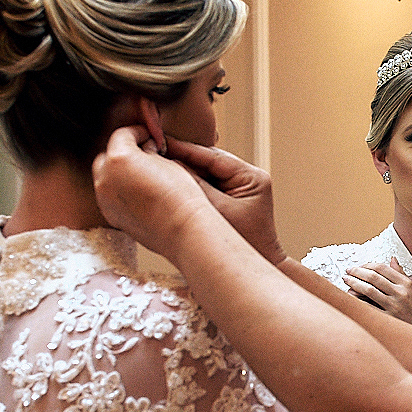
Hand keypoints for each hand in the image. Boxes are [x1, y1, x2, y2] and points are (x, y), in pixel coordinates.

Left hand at [93, 126, 213, 259]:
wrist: (183, 229)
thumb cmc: (180, 196)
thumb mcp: (167, 163)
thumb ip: (148, 153)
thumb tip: (144, 150)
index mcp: (119, 158)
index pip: (122, 135)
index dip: (137, 132)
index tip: (147, 136)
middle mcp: (105, 178)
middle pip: (107, 157)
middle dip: (122, 153)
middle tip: (143, 155)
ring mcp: (105, 199)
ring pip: (105, 178)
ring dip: (119, 173)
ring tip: (142, 177)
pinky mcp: (110, 216)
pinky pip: (109, 196)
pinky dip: (119, 191)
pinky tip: (140, 194)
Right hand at [165, 138, 286, 264]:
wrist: (260, 268)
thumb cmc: (245, 244)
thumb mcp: (217, 211)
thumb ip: (195, 186)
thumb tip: (169, 164)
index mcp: (251, 176)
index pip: (211, 155)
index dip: (183, 148)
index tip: (157, 142)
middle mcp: (248, 178)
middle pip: (207, 162)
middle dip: (181, 159)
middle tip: (151, 153)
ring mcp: (240, 189)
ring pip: (204, 174)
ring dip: (183, 173)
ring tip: (156, 168)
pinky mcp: (232, 200)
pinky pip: (205, 188)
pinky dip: (189, 187)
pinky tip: (167, 186)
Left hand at [342, 258, 411, 333]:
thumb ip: (402, 274)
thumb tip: (392, 259)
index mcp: (407, 284)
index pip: (383, 268)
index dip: (368, 265)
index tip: (359, 266)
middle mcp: (400, 293)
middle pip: (374, 277)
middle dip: (357, 272)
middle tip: (348, 271)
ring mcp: (394, 306)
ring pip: (369, 290)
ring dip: (354, 283)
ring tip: (346, 280)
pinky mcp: (389, 319)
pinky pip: (369, 308)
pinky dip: (357, 301)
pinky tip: (349, 297)